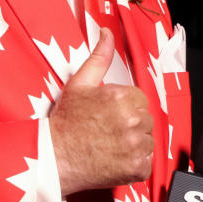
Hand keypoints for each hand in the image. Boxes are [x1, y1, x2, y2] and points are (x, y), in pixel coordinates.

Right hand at [50, 28, 153, 194]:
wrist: (54, 158)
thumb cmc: (66, 123)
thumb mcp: (80, 83)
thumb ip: (100, 57)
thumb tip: (107, 33)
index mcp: (123, 97)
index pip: (140, 100)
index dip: (124, 107)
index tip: (108, 115)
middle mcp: (133, 121)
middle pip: (145, 120)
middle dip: (130, 124)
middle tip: (106, 130)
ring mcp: (136, 146)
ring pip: (147, 141)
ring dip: (133, 144)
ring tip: (109, 144)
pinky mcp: (136, 168)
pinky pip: (146, 163)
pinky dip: (134, 164)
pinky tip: (114, 158)